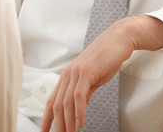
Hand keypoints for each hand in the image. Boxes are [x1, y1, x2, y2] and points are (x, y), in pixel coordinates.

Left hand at [40, 15, 162, 131]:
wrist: (118, 40)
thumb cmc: (106, 58)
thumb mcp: (92, 80)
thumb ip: (84, 94)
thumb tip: (78, 109)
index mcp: (66, 76)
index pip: (51, 101)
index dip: (46, 118)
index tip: (44, 131)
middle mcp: (67, 74)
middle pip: (57, 105)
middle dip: (58, 125)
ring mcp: (76, 72)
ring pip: (66, 102)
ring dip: (68, 122)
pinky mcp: (86, 72)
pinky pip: (79, 96)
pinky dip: (79, 111)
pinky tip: (80, 123)